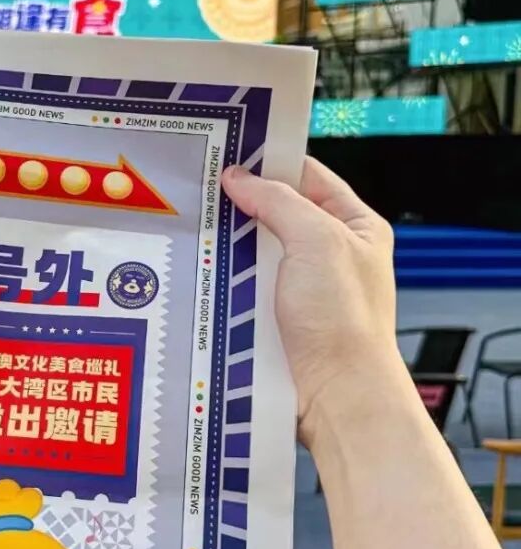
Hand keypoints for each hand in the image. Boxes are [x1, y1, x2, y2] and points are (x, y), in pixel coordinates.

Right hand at [221, 158, 404, 444]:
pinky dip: (224, 279)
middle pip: (278, 214)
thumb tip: (239, 179)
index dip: (273, 162)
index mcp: (356, 227)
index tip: (231, 153)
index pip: (310, 177)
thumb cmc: (344, 321)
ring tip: (191, 225)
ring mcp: (302, 288)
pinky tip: (199, 269)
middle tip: (200, 187)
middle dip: (241, 204)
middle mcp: (330, 255)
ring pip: (256, 252)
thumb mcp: (316, 240)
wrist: (336, 395)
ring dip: (228, 244)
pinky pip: (244, 287)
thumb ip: (277, 202)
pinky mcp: (277, 318)